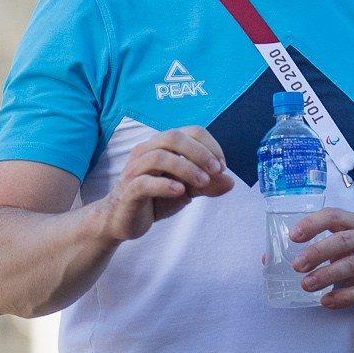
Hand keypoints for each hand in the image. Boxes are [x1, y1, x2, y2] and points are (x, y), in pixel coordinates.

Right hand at [100, 127, 232, 242]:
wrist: (122, 220)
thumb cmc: (155, 198)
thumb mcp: (187, 191)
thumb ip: (207, 185)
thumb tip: (231, 182)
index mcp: (162, 145)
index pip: (190, 132)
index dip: (210, 146)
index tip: (221, 167)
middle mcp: (146, 151)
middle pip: (173, 137)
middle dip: (199, 152)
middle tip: (216, 170)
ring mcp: (134, 170)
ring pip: (159, 157)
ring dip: (186, 168)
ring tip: (203, 182)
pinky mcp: (128, 190)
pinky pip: (144, 182)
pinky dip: (165, 184)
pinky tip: (180, 191)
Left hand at [289, 209, 353, 312]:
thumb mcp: (343, 247)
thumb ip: (314, 249)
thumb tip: (268, 258)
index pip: (334, 216)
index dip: (313, 224)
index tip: (293, 236)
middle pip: (343, 240)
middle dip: (317, 252)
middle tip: (297, 265)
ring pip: (352, 265)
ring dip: (326, 275)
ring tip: (306, 285)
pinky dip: (343, 297)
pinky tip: (326, 301)